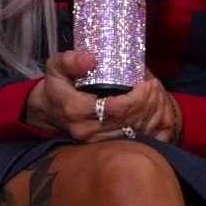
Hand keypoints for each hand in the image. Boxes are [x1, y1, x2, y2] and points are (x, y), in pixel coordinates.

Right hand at [22, 53, 180, 142]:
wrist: (48, 111)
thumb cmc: (56, 86)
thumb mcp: (56, 67)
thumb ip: (71, 61)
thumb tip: (92, 59)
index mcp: (76, 109)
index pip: (115, 109)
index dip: (137, 98)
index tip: (148, 83)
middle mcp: (87, 130)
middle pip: (129, 121)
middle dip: (148, 104)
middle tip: (155, 86)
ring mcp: (96, 141)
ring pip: (134, 133)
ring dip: (150, 114)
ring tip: (156, 95)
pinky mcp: (104, 145)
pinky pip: (133, 139)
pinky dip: (147, 126)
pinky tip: (152, 111)